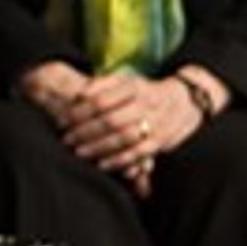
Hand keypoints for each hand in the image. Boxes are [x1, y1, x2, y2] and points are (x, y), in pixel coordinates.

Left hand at [49, 70, 201, 192]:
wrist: (184, 102)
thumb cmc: (144, 92)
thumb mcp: (126, 80)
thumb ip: (101, 84)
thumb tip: (80, 95)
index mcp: (134, 87)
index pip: (101, 100)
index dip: (79, 112)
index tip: (62, 120)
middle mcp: (145, 104)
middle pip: (110, 120)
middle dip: (84, 132)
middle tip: (66, 139)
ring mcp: (155, 123)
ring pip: (122, 138)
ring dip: (98, 147)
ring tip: (78, 152)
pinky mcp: (160, 142)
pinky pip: (138, 154)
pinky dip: (118, 160)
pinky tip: (101, 164)